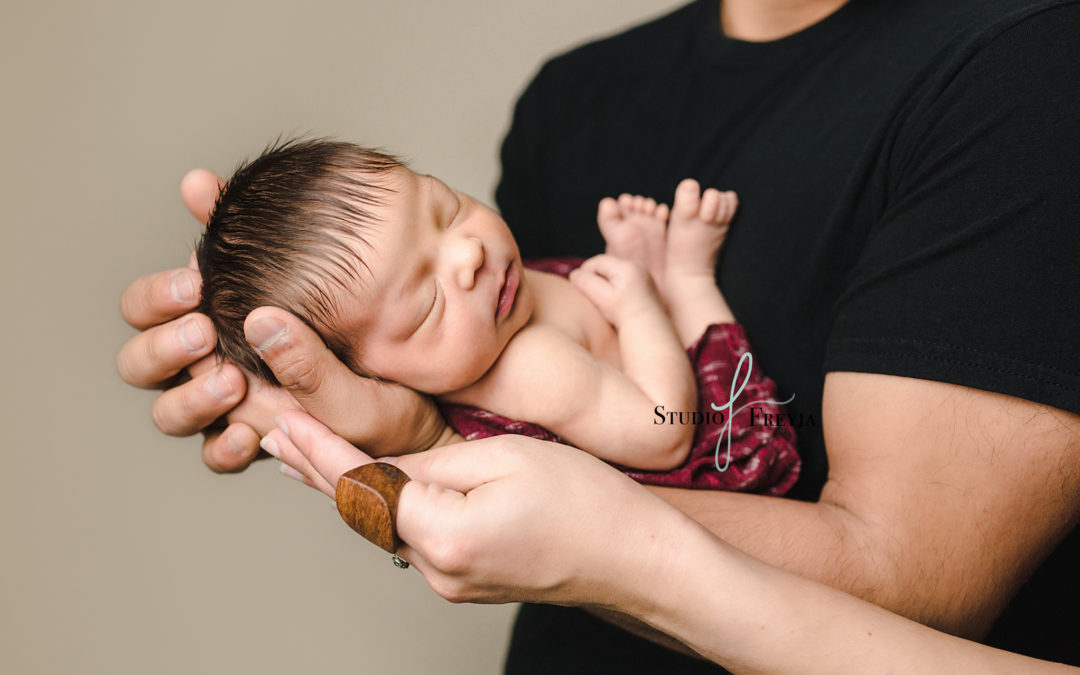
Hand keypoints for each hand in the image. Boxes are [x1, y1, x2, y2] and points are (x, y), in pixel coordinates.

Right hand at [117, 170, 448, 472]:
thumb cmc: (343, 319)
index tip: (194, 284)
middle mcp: (203, 361)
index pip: (145, 309)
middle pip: (141, 363)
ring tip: (232, 382)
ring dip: (191, 397)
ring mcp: (225, 405)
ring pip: (169, 413)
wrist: (407, 381)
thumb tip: (196, 182)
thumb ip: (244, 236)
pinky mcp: (253, 441)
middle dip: (164, 348)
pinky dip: (225, 446)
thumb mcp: (304, 273)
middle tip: (204, 333)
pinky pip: (217, 455)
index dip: (154, 299)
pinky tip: (251, 434)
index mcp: (202, 314)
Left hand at [262, 409, 693, 607]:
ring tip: (301, 455)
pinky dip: (381, 504)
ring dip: (343, 486)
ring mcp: (452, 580)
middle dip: (314, 469)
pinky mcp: (468, 578)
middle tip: (270, 435)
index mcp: (444, 533)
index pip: (361, 484)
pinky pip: (410, 536)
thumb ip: (437, 461)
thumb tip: (391, 463)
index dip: (317, 448)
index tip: (281, 420)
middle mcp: (437, 567)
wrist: (639, 562)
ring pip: (382, 524)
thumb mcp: (509, 457)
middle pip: (360, 511)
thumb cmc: (589, 503)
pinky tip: (368, 486)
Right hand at [568, 254, 663, 325]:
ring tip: (605, 300)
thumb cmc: (625, 314)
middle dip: (596, 278)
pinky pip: (623, 278)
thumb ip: (586, 283)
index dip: (585, 273)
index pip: (596, 262)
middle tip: (593, 296)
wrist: (648, 327)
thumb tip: (574, 274)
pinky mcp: (645, 281)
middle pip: (606, 266)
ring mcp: (643, 272)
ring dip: (605, 282)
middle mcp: (637, 265)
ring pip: (614, 272)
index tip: (580, 288)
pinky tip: (616, 301)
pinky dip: (616, 286)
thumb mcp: (601, 298)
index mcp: (626, 266)